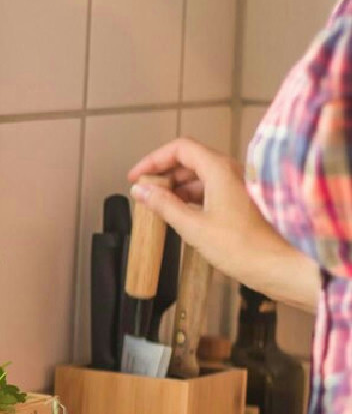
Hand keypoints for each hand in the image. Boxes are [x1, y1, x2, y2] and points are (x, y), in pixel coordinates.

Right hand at [128, 138, 318, 310]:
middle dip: (163, 173)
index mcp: (219, 170)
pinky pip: (209, 189)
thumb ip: (164, 205)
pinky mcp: (238, 200)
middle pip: (189, 159)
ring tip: (156, 204)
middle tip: (143, 192)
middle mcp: (229, 171)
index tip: (136, 178)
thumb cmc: (241, 247)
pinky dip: (189, 196)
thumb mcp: (193, 227)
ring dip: (175, 186)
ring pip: (198, 175)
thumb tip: (140, 191)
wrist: (277, 265)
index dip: (153, 160)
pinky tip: (177, 212)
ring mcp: (236, 185)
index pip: (180, 149)